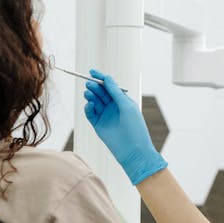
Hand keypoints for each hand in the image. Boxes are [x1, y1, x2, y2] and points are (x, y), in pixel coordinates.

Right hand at [83, 70, 166, 184]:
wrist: (133, 150)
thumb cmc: (135, 127)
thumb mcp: (126, 106)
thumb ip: (116, 92)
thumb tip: (108, 78)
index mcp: (123, 100)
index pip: (110, 86)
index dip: (101, 78)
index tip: (92, 71)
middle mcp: (114, 107)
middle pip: (101, 93)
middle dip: (95, 87)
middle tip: (89, 84)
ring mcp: (106, 116)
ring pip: (95, 102)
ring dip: (91, 96)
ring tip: (88, 93)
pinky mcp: (98, 125)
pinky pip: (90, 114)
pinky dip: (88, 108)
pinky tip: (89, 105)